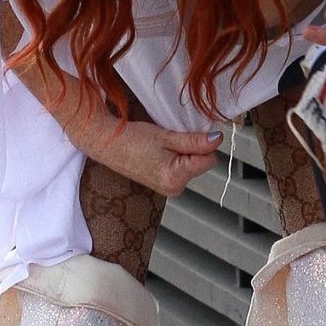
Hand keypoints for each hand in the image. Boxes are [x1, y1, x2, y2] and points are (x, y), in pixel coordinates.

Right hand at [99, 120, 222, 196]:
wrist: (107, 144)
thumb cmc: (131, 139)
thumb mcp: (167, 136)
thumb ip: (196, 141)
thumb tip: (218, 140)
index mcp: (176, 177)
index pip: (209, 159)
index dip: (202, 144)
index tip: (186, 135)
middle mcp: (174, 189)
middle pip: (201, 164)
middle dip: (191, 149)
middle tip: (168, 140)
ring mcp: (169, 189)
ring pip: (192, 166)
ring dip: (182, 153)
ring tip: (161, 147)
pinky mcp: (164, 185)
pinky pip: (181, 169)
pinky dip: (175, 159)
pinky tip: (158, 153)